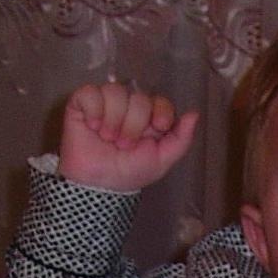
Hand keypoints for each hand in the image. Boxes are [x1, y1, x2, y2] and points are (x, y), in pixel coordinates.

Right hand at [59, 83, 198, 191]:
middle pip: (139, 98)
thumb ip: (180, 139)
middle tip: (123, 146)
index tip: (158, 127)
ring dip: (113, 120)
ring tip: (107, 139)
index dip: (160, 111)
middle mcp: (128, 106)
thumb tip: (194, 114)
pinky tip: (93, 127)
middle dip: (133, 125)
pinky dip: (94, 110)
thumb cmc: (129, 173)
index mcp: (149, 118)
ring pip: (116, 92)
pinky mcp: (82, 102)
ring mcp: (105, 102)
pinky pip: (91, 92)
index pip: (159, 101)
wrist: (99, 185)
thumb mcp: (161, 160)